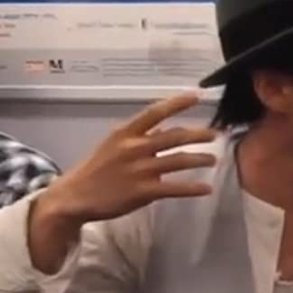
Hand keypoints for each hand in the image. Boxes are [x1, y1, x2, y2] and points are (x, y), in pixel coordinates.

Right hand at [37, 93, 216, 226]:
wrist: (75, 196)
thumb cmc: (95, 170)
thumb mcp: (113, 144)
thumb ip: (138, 137)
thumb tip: (163, 129)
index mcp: (126, 132)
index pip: (155, 112)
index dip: (177, 103)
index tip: (197, 96)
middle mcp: (135, 147)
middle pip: (175, 136)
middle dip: (199, 134)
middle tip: (217, 134)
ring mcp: (140, 170)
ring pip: (179, 161)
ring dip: (200, 159)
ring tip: (213, 159)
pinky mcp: (143, 192)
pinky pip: (174, 188)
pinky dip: (193, 189)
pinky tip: (206, 189)